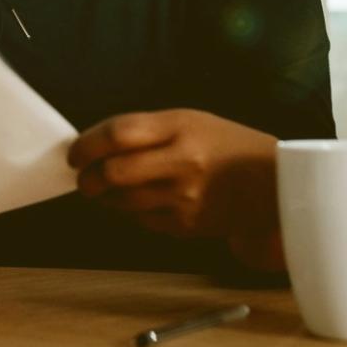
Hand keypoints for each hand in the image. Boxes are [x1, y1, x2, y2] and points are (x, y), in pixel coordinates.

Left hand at [67, 109, 282, 267]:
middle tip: (83, 178)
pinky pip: (141, 220)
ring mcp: (184, 198)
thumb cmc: (225, 146)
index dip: (87, 144)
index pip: (118, 134)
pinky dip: (130, 212)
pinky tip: (137, 202)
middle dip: (87, 178)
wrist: (272, 185)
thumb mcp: (190, 121)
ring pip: (122, 202)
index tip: (74, 153)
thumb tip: (96, 144)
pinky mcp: (186, 226)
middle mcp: (182, 162)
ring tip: (104, 189)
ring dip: (104, 197)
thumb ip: (146, 130)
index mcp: (181, 127)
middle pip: (113, 172)